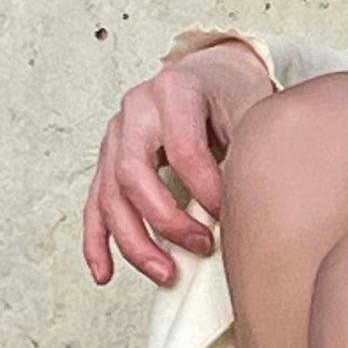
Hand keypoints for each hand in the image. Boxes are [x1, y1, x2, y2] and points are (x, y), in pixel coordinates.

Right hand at [83, 39, 274, 286]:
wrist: (212, 74)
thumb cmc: (231, 93)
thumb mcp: (251, 106)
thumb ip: (249, 147)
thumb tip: (250, 205)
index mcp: (175, 90)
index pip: (183, 150)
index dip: (206, 189)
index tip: (228, 215)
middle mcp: (137, 110)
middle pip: (133, 175)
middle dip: (166, 221)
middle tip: (202, 246)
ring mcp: (117, 135)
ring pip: (110, 196)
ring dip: (135, 242)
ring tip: (166, 273)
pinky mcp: (109, 159)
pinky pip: (96, 204)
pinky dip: (98, 241)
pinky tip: (105, 272)